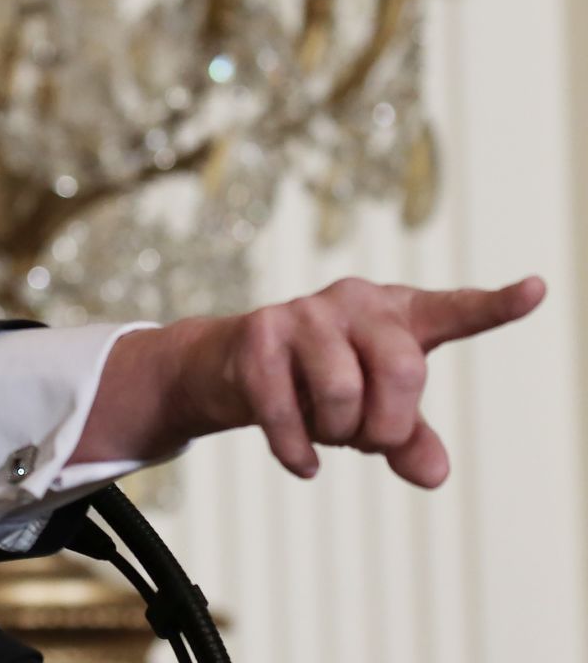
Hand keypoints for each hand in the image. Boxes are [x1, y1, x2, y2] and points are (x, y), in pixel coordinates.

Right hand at [77, 276, 545, 487]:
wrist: (228, 367)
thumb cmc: (316, 383)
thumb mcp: (372, 412)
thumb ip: (411, 439)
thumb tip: (434, 474)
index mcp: (396, 314)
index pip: (452, 310)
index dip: (496, 305)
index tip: (537, 290)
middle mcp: (355, 301)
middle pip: (403, 369)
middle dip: (388, 424)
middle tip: (367, 439)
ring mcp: (303, 313)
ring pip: (343, 392)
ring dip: (338, 434)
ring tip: (326, 433)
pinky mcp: (258, 336)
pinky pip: (286, 411)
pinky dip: (297, 451)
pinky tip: (303, 463)